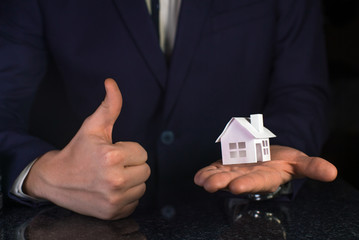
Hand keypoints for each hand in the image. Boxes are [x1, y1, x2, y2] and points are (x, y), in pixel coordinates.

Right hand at [24, 78, 149, 219]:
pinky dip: (126, 197)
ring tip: (111, 177)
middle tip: (112, 165)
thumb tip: (112, 82)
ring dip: (131, 181)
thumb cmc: (77, 151)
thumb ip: (109, 106)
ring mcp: (114, 200)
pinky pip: (135, 203)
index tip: (113, 152)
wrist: (55, 180)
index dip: (128, 151)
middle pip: (145, 171)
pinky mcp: (113, 213)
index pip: (142, 153)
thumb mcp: (93, 127)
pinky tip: (110, 190)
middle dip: (132, 165)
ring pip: (142, 187)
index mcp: (112, 157)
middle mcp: (115, 181)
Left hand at [194, 145, 336, 193]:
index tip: (237, 186)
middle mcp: (248, 177)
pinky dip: (206, 171)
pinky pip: (214, 169)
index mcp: (266, 177)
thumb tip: (333, 173)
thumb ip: (313, 167)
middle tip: (211, 185)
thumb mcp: (300, 161)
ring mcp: (235, 172)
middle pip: (234, 180)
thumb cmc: (284, 161)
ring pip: (221, 176)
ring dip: (210, 178)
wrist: (269, 156)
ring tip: (201, 181)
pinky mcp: (225, 165)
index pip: (257, 181)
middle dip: (223, 182)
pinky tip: (198, 176)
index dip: (247, 183)